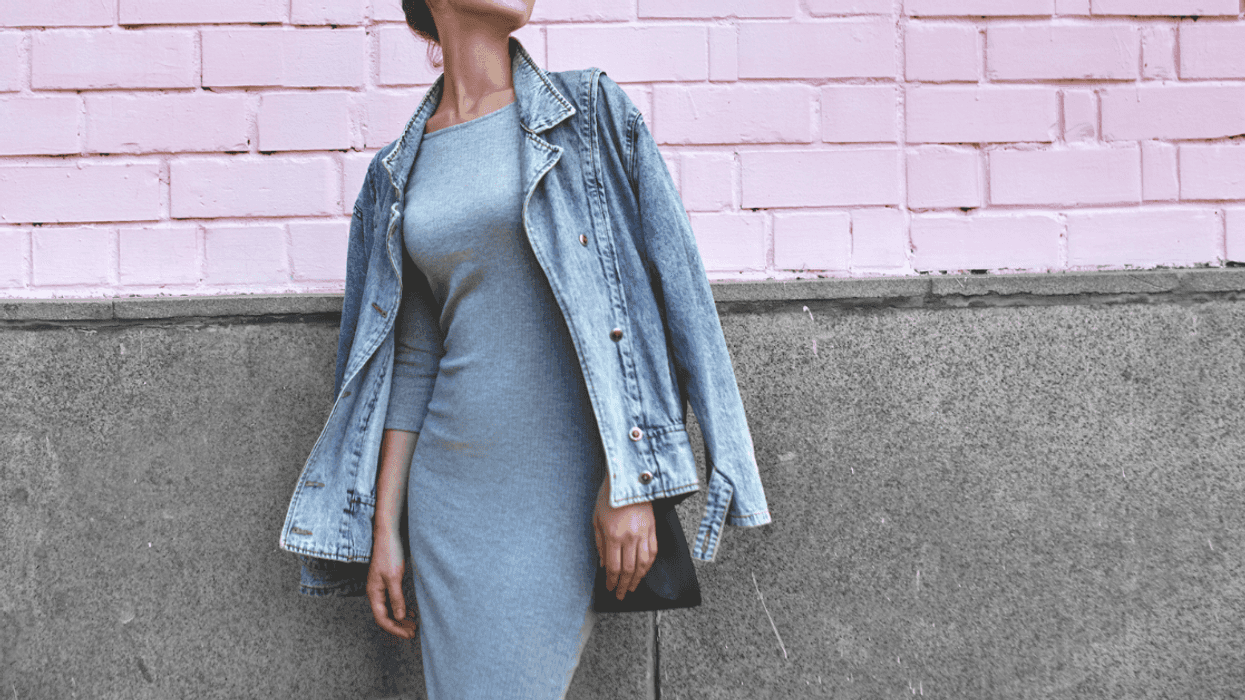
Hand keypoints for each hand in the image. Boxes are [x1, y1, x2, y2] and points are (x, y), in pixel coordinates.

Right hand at [366, 528, 417, 638]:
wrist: (389, 536)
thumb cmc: (389, 554)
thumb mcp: (394, 578)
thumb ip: (396, 598)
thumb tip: (399, 617)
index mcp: (374, 593)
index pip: (382, 618)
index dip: (394, 629)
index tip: (408, 634)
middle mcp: (376, 593)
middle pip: (386, 616)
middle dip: (399, 626)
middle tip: (414, 632)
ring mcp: (382, 588)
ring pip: (390, 609)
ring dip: (401, 618)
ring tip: (414, 624)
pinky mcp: (388, 582)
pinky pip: (393, 601)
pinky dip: (402, 608)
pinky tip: (410, 612)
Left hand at [593, 477, 656, 600]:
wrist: (629, 479)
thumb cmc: (609, 497)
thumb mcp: (596, 519)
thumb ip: (599, 543)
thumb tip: (602, 563)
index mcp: (613, 536)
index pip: (613, 567)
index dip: (611, 581)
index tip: (609, 588)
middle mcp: (630, 537)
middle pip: (628, 570)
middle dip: (623, 585)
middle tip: (620, 595)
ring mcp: (644, 534)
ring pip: (643, 564)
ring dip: (637, 579)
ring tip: (632, 587)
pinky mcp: (653, 529)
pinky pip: (653, 552)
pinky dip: (649, 565)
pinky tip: (644, 571)